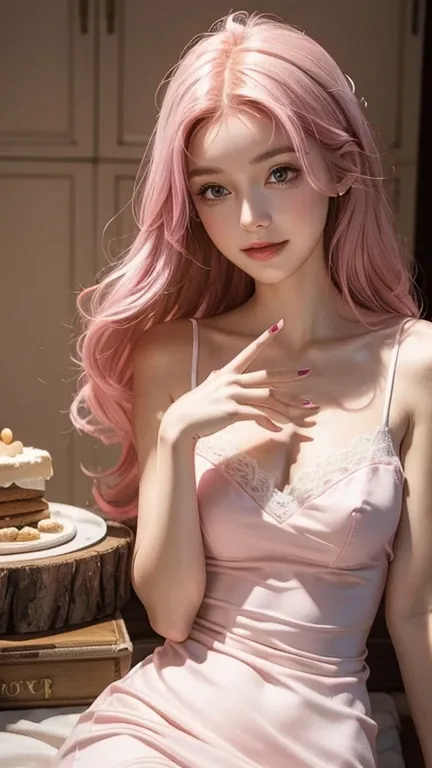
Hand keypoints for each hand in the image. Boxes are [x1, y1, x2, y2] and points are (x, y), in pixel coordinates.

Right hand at [160, 320, 316, 440]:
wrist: (180, 423)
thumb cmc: (195, 408)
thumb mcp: (207, 388)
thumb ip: (217, 379)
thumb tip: (219, 373)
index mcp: (228, 373)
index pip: (250, 351)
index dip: (264, 337)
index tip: (280, 324)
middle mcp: (232, 381)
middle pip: (267, 377)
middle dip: (289, 376)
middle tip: (306, 372)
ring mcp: (232, 395)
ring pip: (268, 398)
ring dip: (288, 406)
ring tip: (304, 410)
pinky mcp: (232, 411)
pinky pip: (258, 416)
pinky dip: (270, 423)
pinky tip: (279, 430)